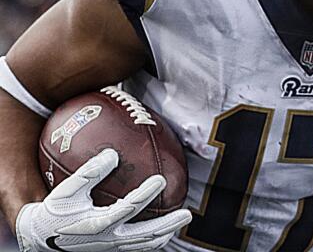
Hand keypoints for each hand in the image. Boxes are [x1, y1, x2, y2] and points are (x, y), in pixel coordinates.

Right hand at [16, 149, 191, 251]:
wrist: (41, 238)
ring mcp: (111, 248)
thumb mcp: (66, 191)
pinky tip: (165, 229)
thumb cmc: (55, 210)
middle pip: (145, 236)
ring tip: (182, 220)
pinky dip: (154, 240)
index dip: (145, 194)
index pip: (128, 209)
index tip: (160, 179)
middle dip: (168, 225)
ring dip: (166, 233)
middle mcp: (107, 240)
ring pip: (144, 245)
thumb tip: (113, 153)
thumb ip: (88, 173)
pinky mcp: (111, 250)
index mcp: (97, 224)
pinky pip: (137, 248)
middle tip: (188, 213)